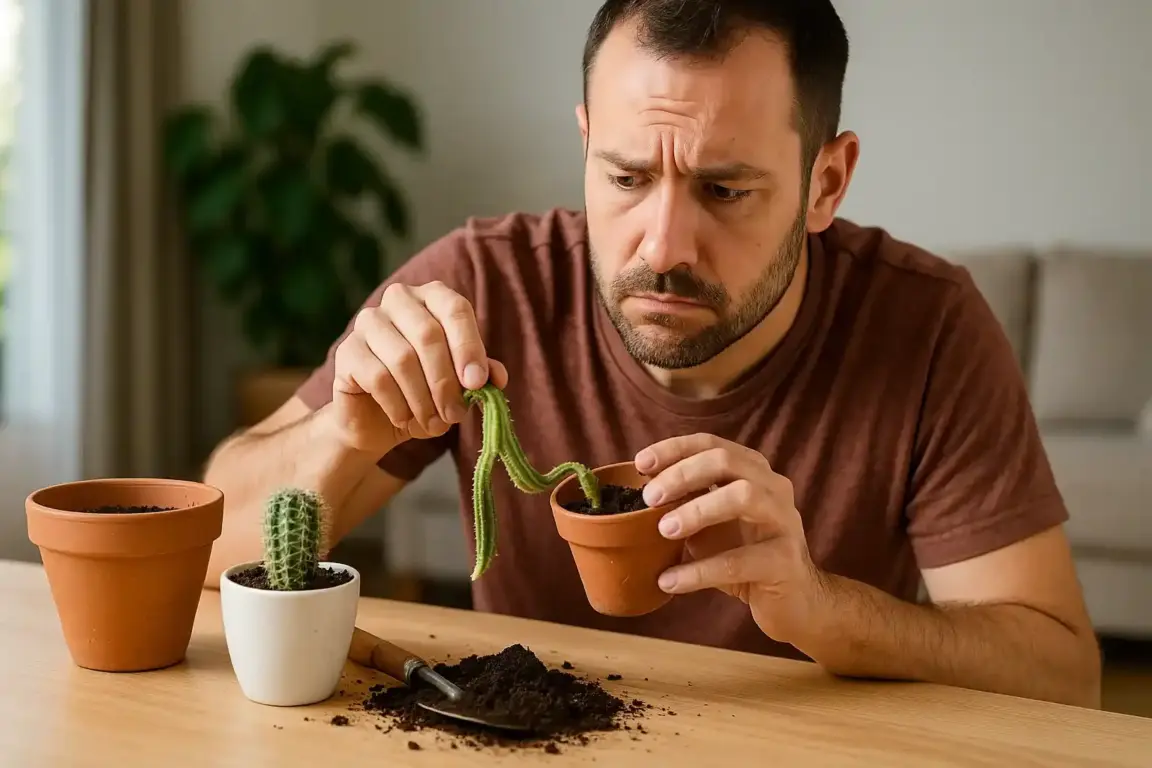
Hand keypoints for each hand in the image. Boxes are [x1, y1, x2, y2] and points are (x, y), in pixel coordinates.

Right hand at [327, 281, 507, 454]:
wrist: (376, 421)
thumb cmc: (424, 394)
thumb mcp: (459, 386)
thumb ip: (480, 375)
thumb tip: (497, 376)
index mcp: (433, 297)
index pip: (455, 309)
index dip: (469, 347)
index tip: (477, 383)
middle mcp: (399, 300)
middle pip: (428, 335)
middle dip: (446, 381)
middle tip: (454, 415)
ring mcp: (368, 322)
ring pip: (403, 358)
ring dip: (423, 399)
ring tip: (433, 423)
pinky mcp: (347, 351)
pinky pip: (377, 377)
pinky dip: (397, 405)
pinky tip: (404, 419)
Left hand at [635, 433, 825, 643]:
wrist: (793, 602)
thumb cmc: (744, 557)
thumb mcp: (710, 526)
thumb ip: (684, 504)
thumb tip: (635, 495)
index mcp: (753, 472)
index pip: (712, 445)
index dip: (674, 449)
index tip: (641, 464)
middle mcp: (773, 487)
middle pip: (726, 461)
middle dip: (682, 474)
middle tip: (648, 498)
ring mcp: (784, 521)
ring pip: (743, 496)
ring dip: (697, 510)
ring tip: (662, 531)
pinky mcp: (785, 561)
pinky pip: (739, 562)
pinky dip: (698, 571)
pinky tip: (669, 581)